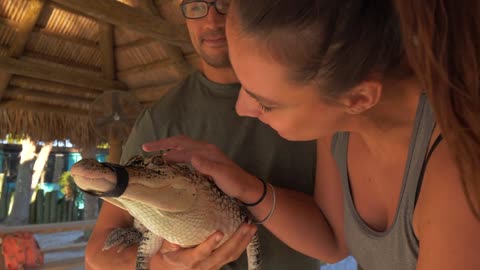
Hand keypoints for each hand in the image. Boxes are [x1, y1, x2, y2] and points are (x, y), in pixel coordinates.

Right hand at [142, 136, 260, 199]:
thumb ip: (207, 166)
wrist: (247, 188)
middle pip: (180, 142)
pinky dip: (175, 155)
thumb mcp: (222, 175)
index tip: (149, 153)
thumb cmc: (235, 182)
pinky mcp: (205, 162)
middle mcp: (205, 149)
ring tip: (154, 153)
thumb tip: (191, 157)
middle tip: (145, 147)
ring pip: (183, 147)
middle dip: (163, 143)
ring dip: (168, 148)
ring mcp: (205, 155)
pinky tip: (170, 162)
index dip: (165, 149)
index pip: (182, 147)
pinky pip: (186, 154)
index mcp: (206, 151)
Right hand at [150, 223, 256, 269]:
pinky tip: (249, 235)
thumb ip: (169, 244)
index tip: (220, 233)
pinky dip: (242, 245)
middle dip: (237, 239)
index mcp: (189, 261)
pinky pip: (233, 257)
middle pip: (223, 254)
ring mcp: (213, 267)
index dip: (211, 244)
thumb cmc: (168, 256)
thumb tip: (174, 242)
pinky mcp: (219, 265)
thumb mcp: (165, 249)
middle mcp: (204, 266)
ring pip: (231, 256)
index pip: (202, 253)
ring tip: (252, 228)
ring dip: (243, 242)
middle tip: (246, 225)